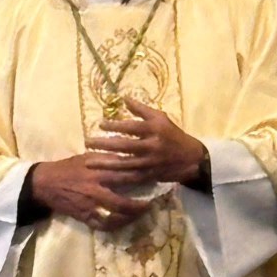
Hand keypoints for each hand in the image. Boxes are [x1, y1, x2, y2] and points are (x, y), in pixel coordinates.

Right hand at [30, 154, 150, 230]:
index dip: (141, 178)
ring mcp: (89, 206)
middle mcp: (95, 190)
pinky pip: (103, 225)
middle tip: (153, 202)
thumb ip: (107, 159)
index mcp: (97, 172)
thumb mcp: (87, 157)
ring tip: (142, 213)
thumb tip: (128, 157)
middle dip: (140, 203)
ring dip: (131, 217)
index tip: (154, 179)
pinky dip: (116, 226)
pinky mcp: (84, 217)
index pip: (124, 176)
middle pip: (123, 201)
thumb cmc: (68, 167)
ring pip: (115, 216)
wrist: (45, 184)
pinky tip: (125, 222)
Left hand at [84, 97, 204, 186]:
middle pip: (125, 146)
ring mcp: (150, 163)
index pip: (132, 127)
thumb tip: (123, 97)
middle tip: (87, 142)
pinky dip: (115, 179)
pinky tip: (101, 177)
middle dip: (104, 144)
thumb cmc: (172, 134)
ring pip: (125, 164)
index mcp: (155, 130)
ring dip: (105, 163)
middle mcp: (152, 146)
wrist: (190, 158)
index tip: (100, 123)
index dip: (116, 125)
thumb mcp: (160, 118)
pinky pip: (130, 178)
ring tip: (88, 162)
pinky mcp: (149, 176)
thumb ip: (141, 109)